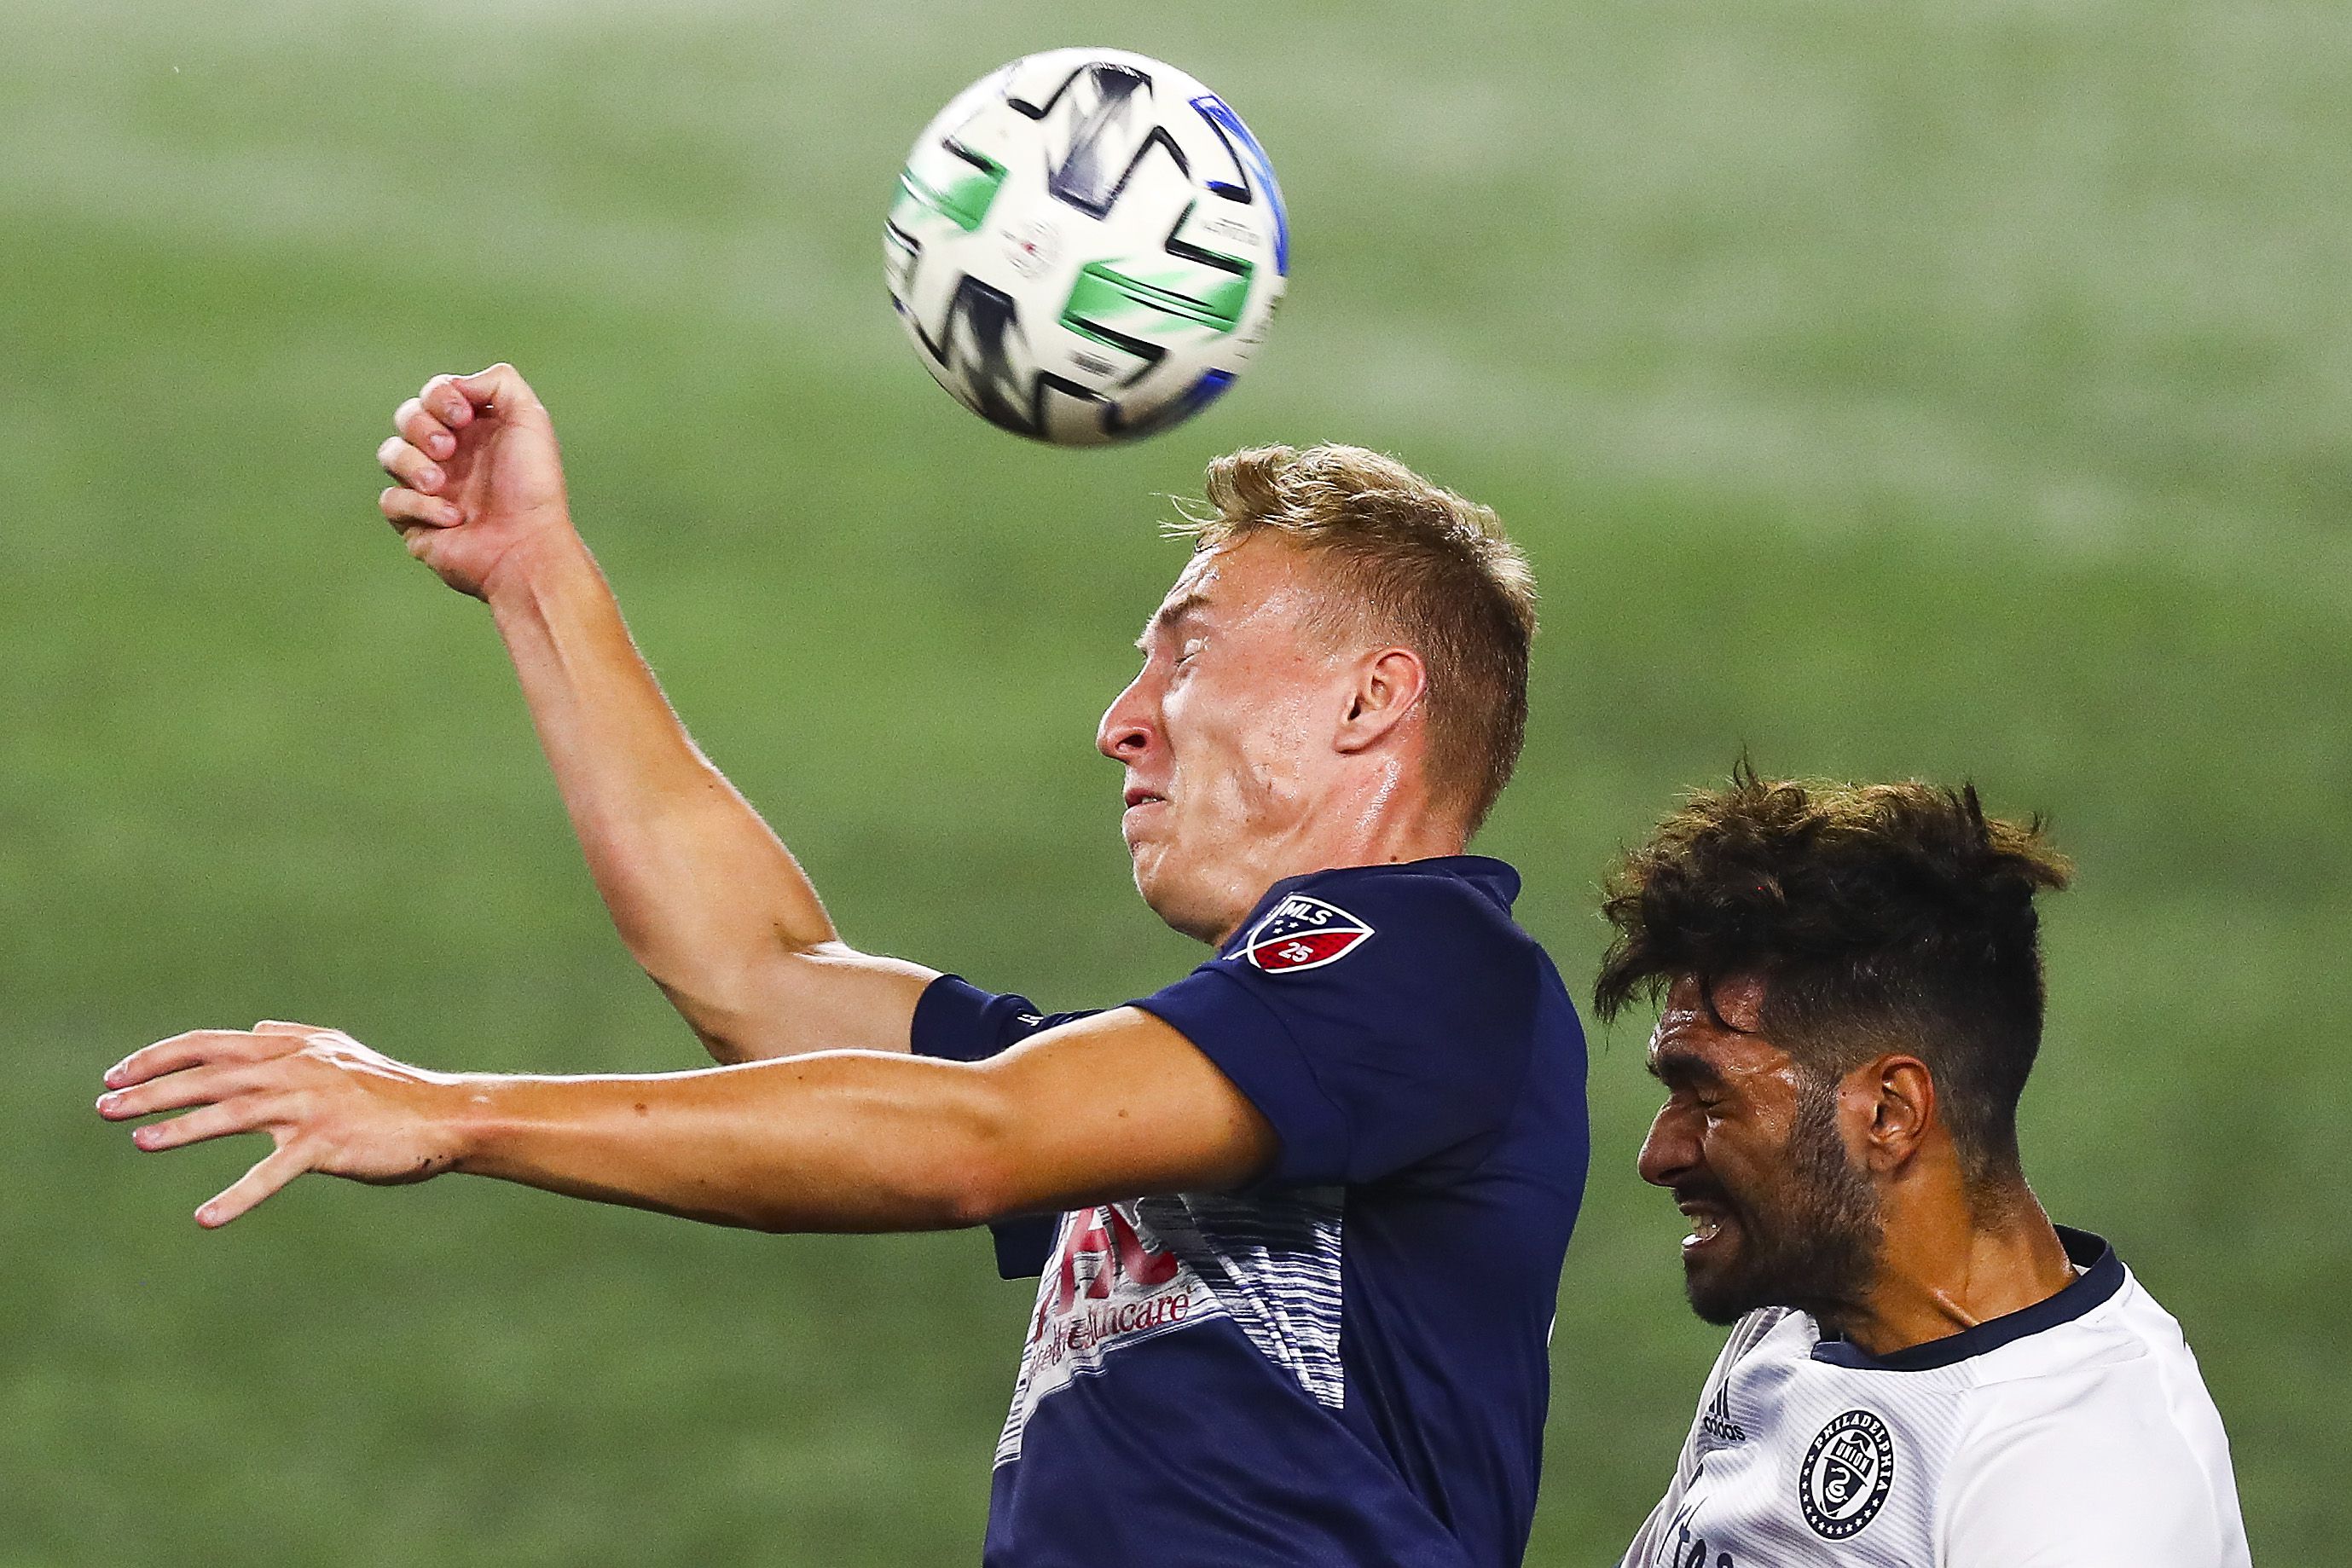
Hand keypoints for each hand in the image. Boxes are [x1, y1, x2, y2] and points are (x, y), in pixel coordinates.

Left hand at [99, 1021, 465, 1226]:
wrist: (444, 1117)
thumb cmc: (390, 1090)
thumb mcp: (340, 1051)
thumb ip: (294, 1037)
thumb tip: (255, 1027)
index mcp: (290, 1047)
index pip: (208, 1043)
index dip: (158, 1057)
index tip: (116, 1075)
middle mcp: (293, 1070)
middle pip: (208, 1075)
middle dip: (150, 1090)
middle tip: (103, 1107)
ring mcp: (310, 1106)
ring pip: (232, 1113)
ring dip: (180, 1129)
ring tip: (139, 1141)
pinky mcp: (327, 1143)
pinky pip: (273, 1172)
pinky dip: (238, 1196)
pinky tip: (206, 1217)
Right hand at [376, 363, 574, 600]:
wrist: (527, 547)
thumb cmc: (533, 487)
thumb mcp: (530, 421)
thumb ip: (499, 383)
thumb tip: (456, 384)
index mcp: (474, 430)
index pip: (434, 393)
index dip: (439, 396)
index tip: (463, 416)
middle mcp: (450, 455)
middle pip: (407, 416)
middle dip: (421, 426)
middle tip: (448, 450)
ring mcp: (429, 487)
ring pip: (389, 454)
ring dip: (412, 464)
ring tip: (440, 484)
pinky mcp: (414, 521)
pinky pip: (391, 500)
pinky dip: (419, 506)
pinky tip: (453, 518)